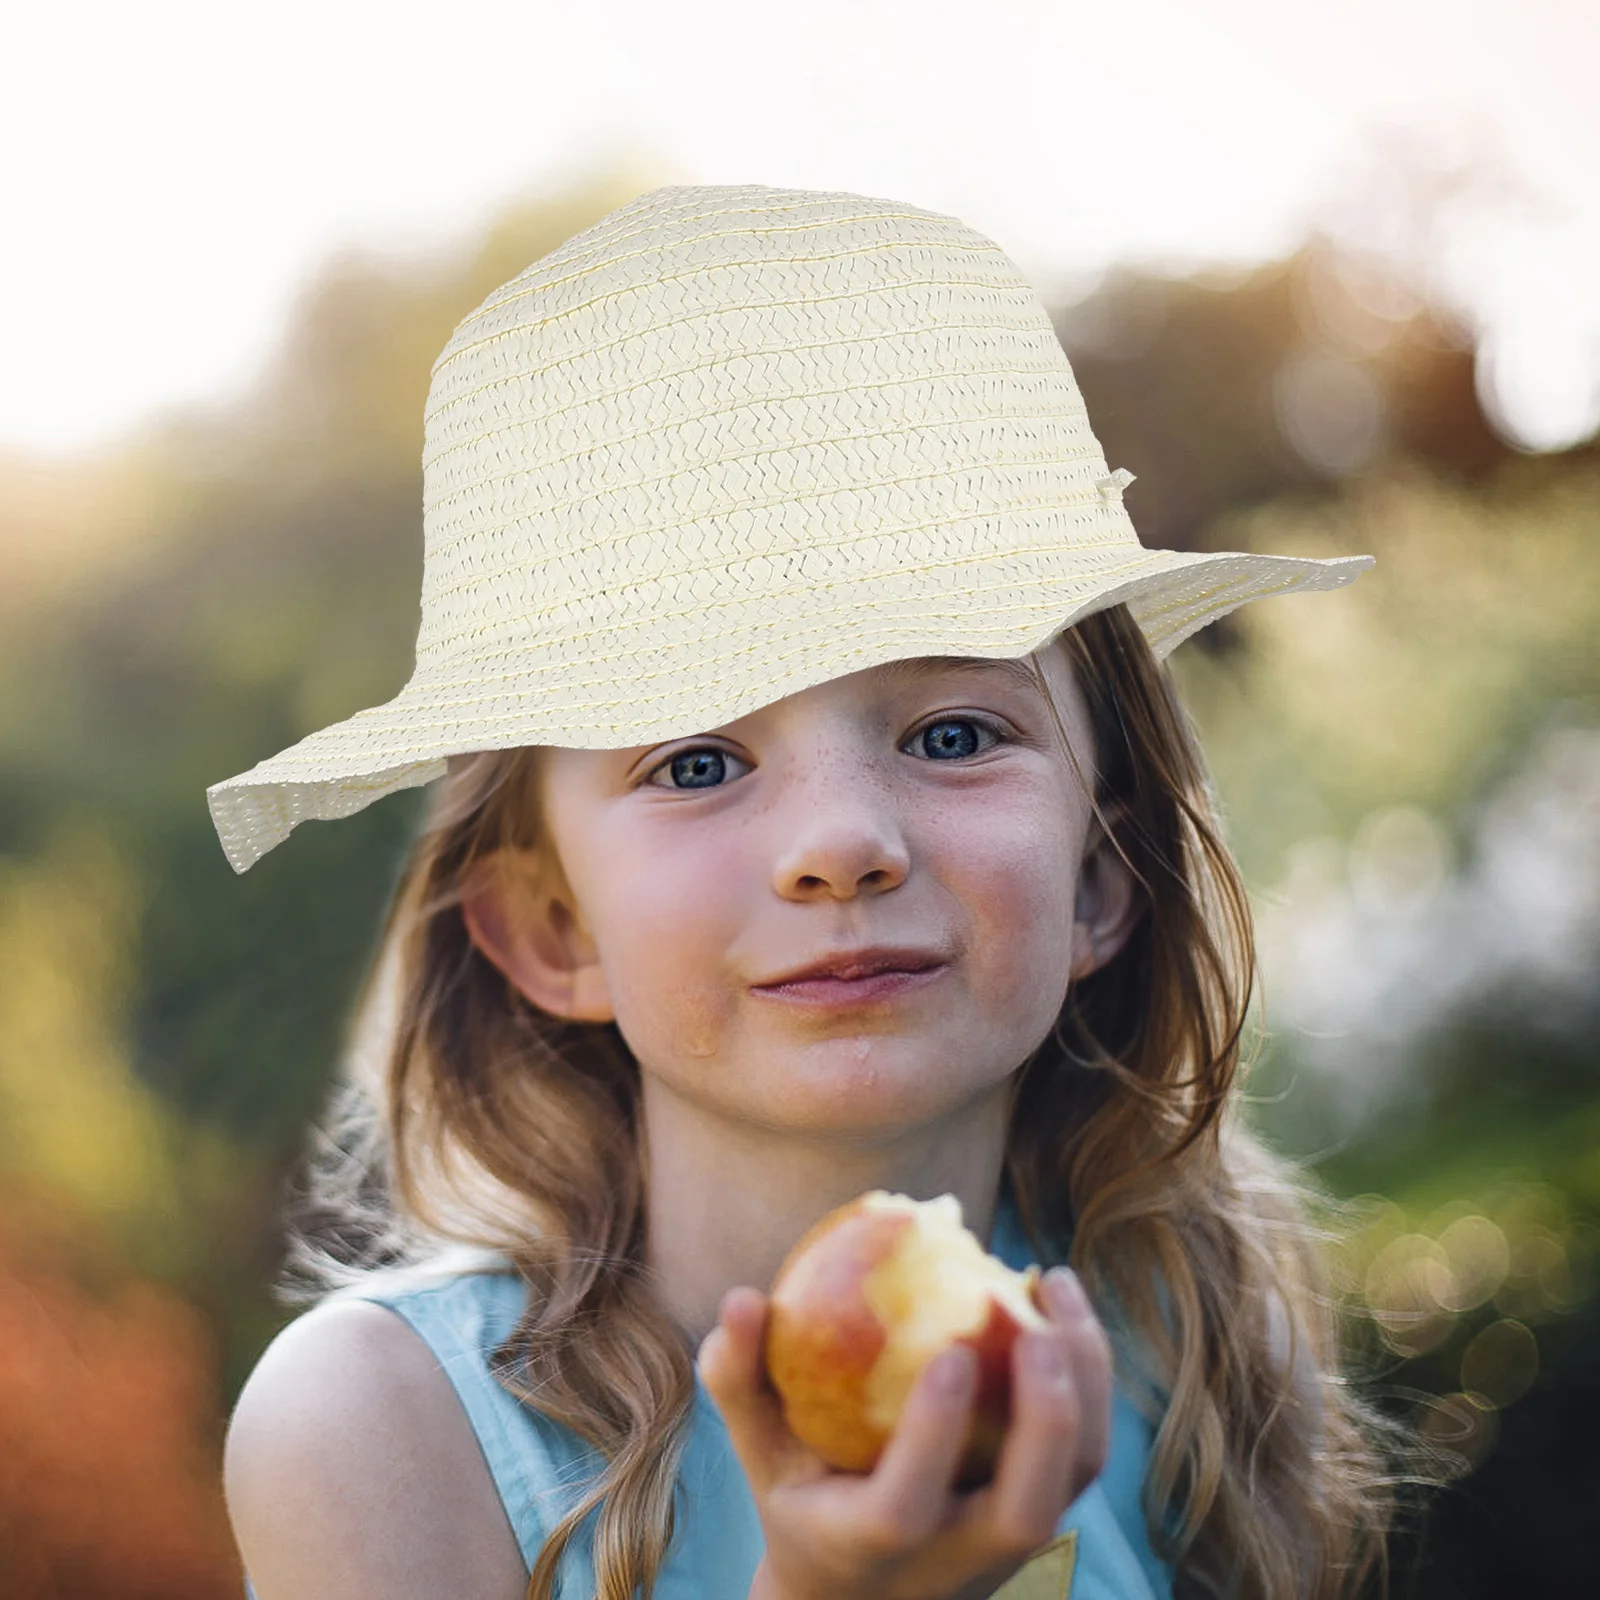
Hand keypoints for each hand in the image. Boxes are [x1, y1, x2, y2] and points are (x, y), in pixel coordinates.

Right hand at [697, 1265, 1111, 1599]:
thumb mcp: (758, 1451)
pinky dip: (1088, 1378)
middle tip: (1036, 1325)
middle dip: (1044, 1421)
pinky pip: (1085, 1453)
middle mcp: (953, 1562)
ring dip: (1083, 1383)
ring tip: (1056, 1283)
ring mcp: (1008, 1548)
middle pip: (1024, 1513)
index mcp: (871, 1547)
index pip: (908, 1506)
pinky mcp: (1043, 1520)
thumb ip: (738, 1378)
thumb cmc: (800, 1497)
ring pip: (1073, 1480)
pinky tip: (1059, 1303)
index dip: (933, 1434)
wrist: (860, 1595)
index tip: (952, 1352)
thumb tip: (743, 1298)